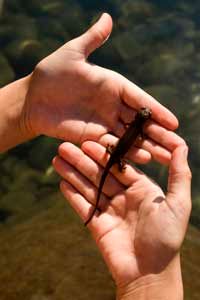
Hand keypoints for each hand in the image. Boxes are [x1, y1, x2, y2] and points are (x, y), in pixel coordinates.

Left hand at [23, 13, 182, 164]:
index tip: (174, 123)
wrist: (33, 99)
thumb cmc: (51, 73)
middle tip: (178, 146)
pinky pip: (112, 146)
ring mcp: (104, 123)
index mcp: (113, 85)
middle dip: (159, 134)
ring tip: (166, 157)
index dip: (157, 112)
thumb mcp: (72, 53)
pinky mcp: (92, 137)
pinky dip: (127, 152)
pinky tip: (142, 160)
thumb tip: (108, 17)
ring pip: (130, 137)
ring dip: (148, 147)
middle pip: (140, 122)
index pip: (140, 100)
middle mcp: (113, 106)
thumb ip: (92, 39)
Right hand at [53, 141, 190, 297]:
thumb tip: (182, 145)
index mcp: (140, 188)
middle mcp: (123, 196)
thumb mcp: (178, 203)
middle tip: (64, 147)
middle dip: (81, 160)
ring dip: (72, 173)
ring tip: (57, 159)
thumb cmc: (167, 238)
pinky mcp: (97, 224)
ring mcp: (109, 210)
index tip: (88, 143)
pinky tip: (61, 182)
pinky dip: (72, 195)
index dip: (102, 154)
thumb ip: (179, 174)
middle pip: (99, 174)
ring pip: (88, 187)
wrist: (150, 273)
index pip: (118, 166)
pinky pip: (82, 206)